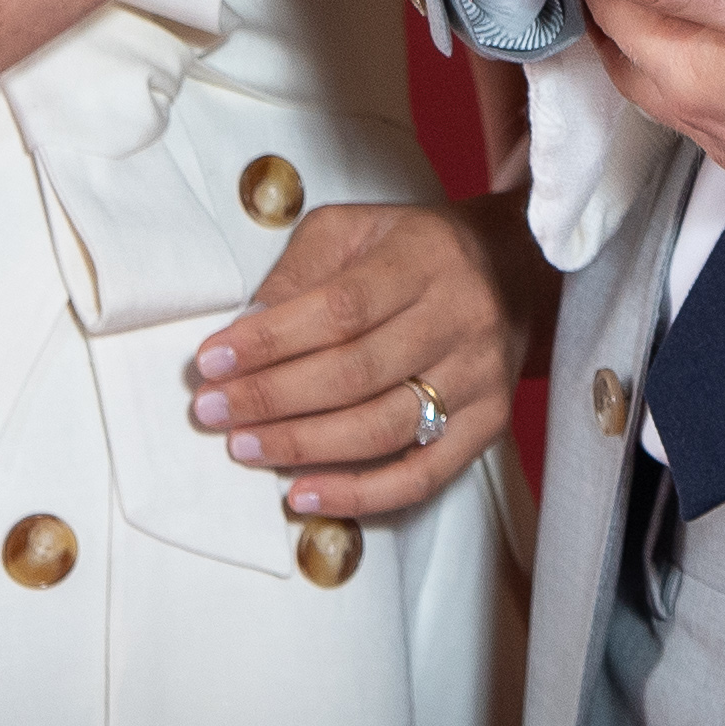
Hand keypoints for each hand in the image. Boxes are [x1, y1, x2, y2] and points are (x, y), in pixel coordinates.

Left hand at [189, 197, 544, 520]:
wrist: (514, 268)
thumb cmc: (412, 248)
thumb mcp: (354, 230)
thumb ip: (299, 271)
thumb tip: (245, 331)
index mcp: (424, 258)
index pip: (340, 308)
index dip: (271, 340)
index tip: (210, 361)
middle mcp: (460, 317)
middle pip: (356, 373)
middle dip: (273, 398)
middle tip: (212, 410)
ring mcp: (480, 376)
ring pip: (383, 429)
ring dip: (303, 446)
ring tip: (244, 447)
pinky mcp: (490, 423)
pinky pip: (423, 476)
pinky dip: (360, 495)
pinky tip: (304, 495)